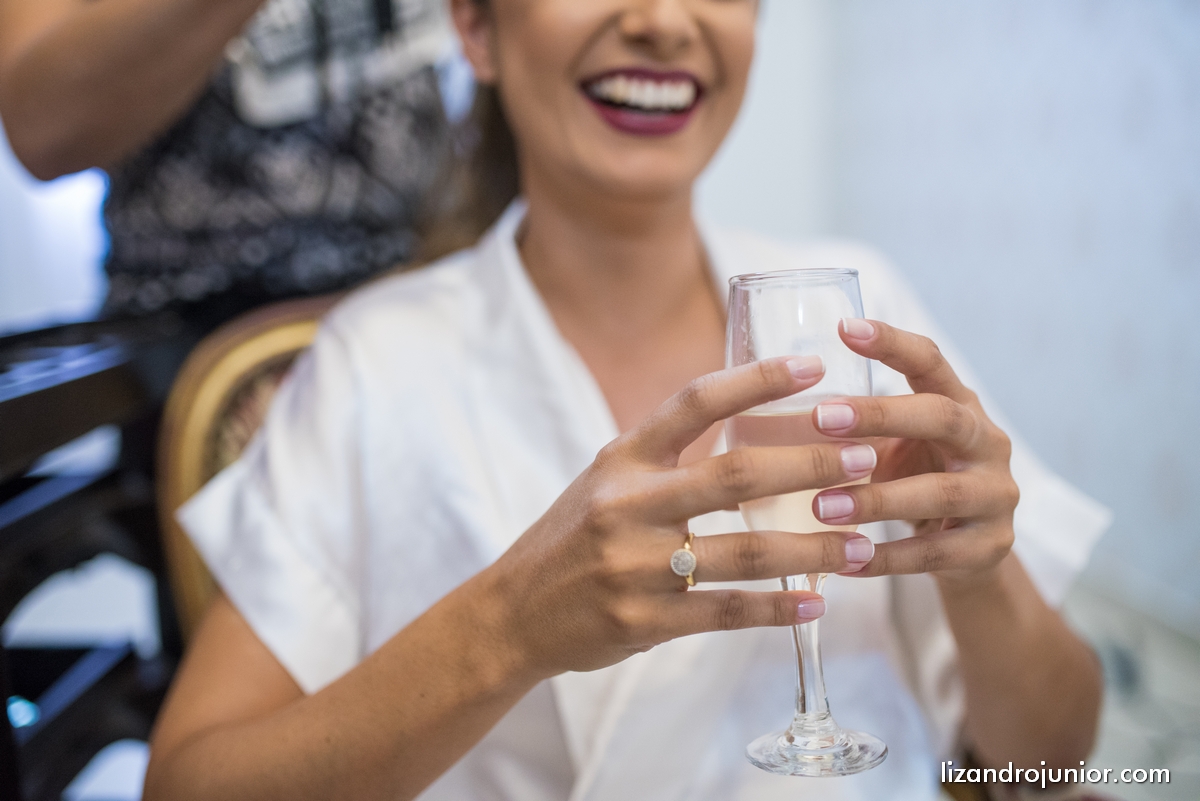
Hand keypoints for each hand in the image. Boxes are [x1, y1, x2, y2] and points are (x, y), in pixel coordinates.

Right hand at [482, 356, 880, 677]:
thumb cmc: (572, 538)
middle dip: (811, 465)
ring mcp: (635, 565)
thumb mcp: (605, 479)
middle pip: (736, 475)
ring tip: (864, 546)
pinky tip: (816, 602)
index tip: (815, 368)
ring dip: (814, 549)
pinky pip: (727, 611)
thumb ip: (665, 456)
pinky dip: (778, 608)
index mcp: (622, 458)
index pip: (695, 401)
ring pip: (745, 551)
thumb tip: (747, 422)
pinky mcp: (643, 620)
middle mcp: (628, 504)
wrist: (512, 612)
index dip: (757, 380)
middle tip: (869, 458)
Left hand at [810, 319, 1019, 585]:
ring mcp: (996, 494)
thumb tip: (754, 405)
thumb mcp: (891, 445)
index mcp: (959, 403)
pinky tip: (844, 560)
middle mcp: (986, 441)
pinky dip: (887, 558)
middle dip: (881, 416)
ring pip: (940, 492)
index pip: (930, 360)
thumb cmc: (912, 480)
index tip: (844, 327)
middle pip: (941, 416)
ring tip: (821, 507)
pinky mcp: (991, 547)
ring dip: (876, 499)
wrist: (970, 551)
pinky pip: (936, 554)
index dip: (892, 342)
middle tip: (820, 419)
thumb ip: (850, 426)